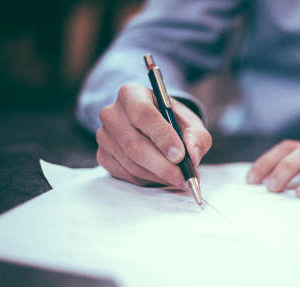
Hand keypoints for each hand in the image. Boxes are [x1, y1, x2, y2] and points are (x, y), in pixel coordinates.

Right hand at [96, 83, 211, 186]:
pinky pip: (126, 174)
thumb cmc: (173, 122)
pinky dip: (148, 180)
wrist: (156, 128)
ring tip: (179, 178)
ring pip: (131, 163)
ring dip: (158, 175)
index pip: (143, 113)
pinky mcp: (103, 156)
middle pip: (135, 144)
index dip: (162, 136)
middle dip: (163, 165)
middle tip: (184, 177)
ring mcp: (104, 136)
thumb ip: (196, 137)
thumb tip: (192, 157)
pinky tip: (162, 176)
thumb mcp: (191, 124)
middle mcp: (112, 113)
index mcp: (132, 94)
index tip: (180, 155)